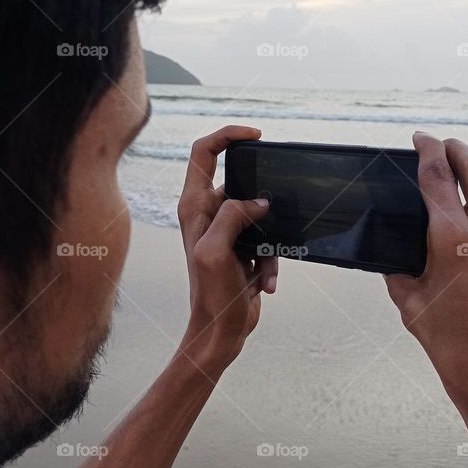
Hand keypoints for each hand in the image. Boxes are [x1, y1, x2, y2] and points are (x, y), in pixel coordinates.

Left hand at [176, 126, 278, 371]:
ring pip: (259, 211)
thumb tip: (258, 201)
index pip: (203, 152)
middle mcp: (208, 212)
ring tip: (263, 267)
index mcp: (194, 206)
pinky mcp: (243, 245)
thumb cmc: (210, 296)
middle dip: (262, 197)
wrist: (220, 331)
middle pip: (239, 180)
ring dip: (270, 238)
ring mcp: (226, 229)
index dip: (227, 135)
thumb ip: (232, 217)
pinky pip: (266, 237)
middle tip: (273, 210)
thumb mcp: (216, 251)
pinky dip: (271, 258)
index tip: (255, 135)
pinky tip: (266, 281)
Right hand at [385, 133, 467, 467]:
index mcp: (453, 241)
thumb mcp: (415, 309)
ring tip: (462, 174)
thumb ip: (402, 271)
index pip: (438, 176)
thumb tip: (397, 251)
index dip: (427, 150)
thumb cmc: (465, 358)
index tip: (420, 139)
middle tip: (442, 145)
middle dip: (457, 149)